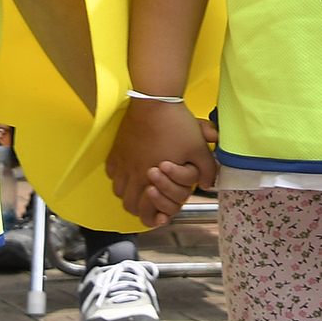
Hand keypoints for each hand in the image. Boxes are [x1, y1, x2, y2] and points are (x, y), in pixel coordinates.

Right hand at [107, 99, 214, 226]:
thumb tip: (209, 185)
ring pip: (119, 191)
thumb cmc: (177, 125)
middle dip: (141, 209)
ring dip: (130, 194)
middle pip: (129, 206)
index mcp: (153, 179)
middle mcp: (134, 174)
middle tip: (152, 204)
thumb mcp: (199, 148)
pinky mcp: (116, 151)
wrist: (155, 101)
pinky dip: (120, 177)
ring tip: (142, 188)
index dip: (154, 219)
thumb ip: (208, 170)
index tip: (162, 216)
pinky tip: (131, 170)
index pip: (146, 213)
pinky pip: (112, 173)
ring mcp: (122, 163)